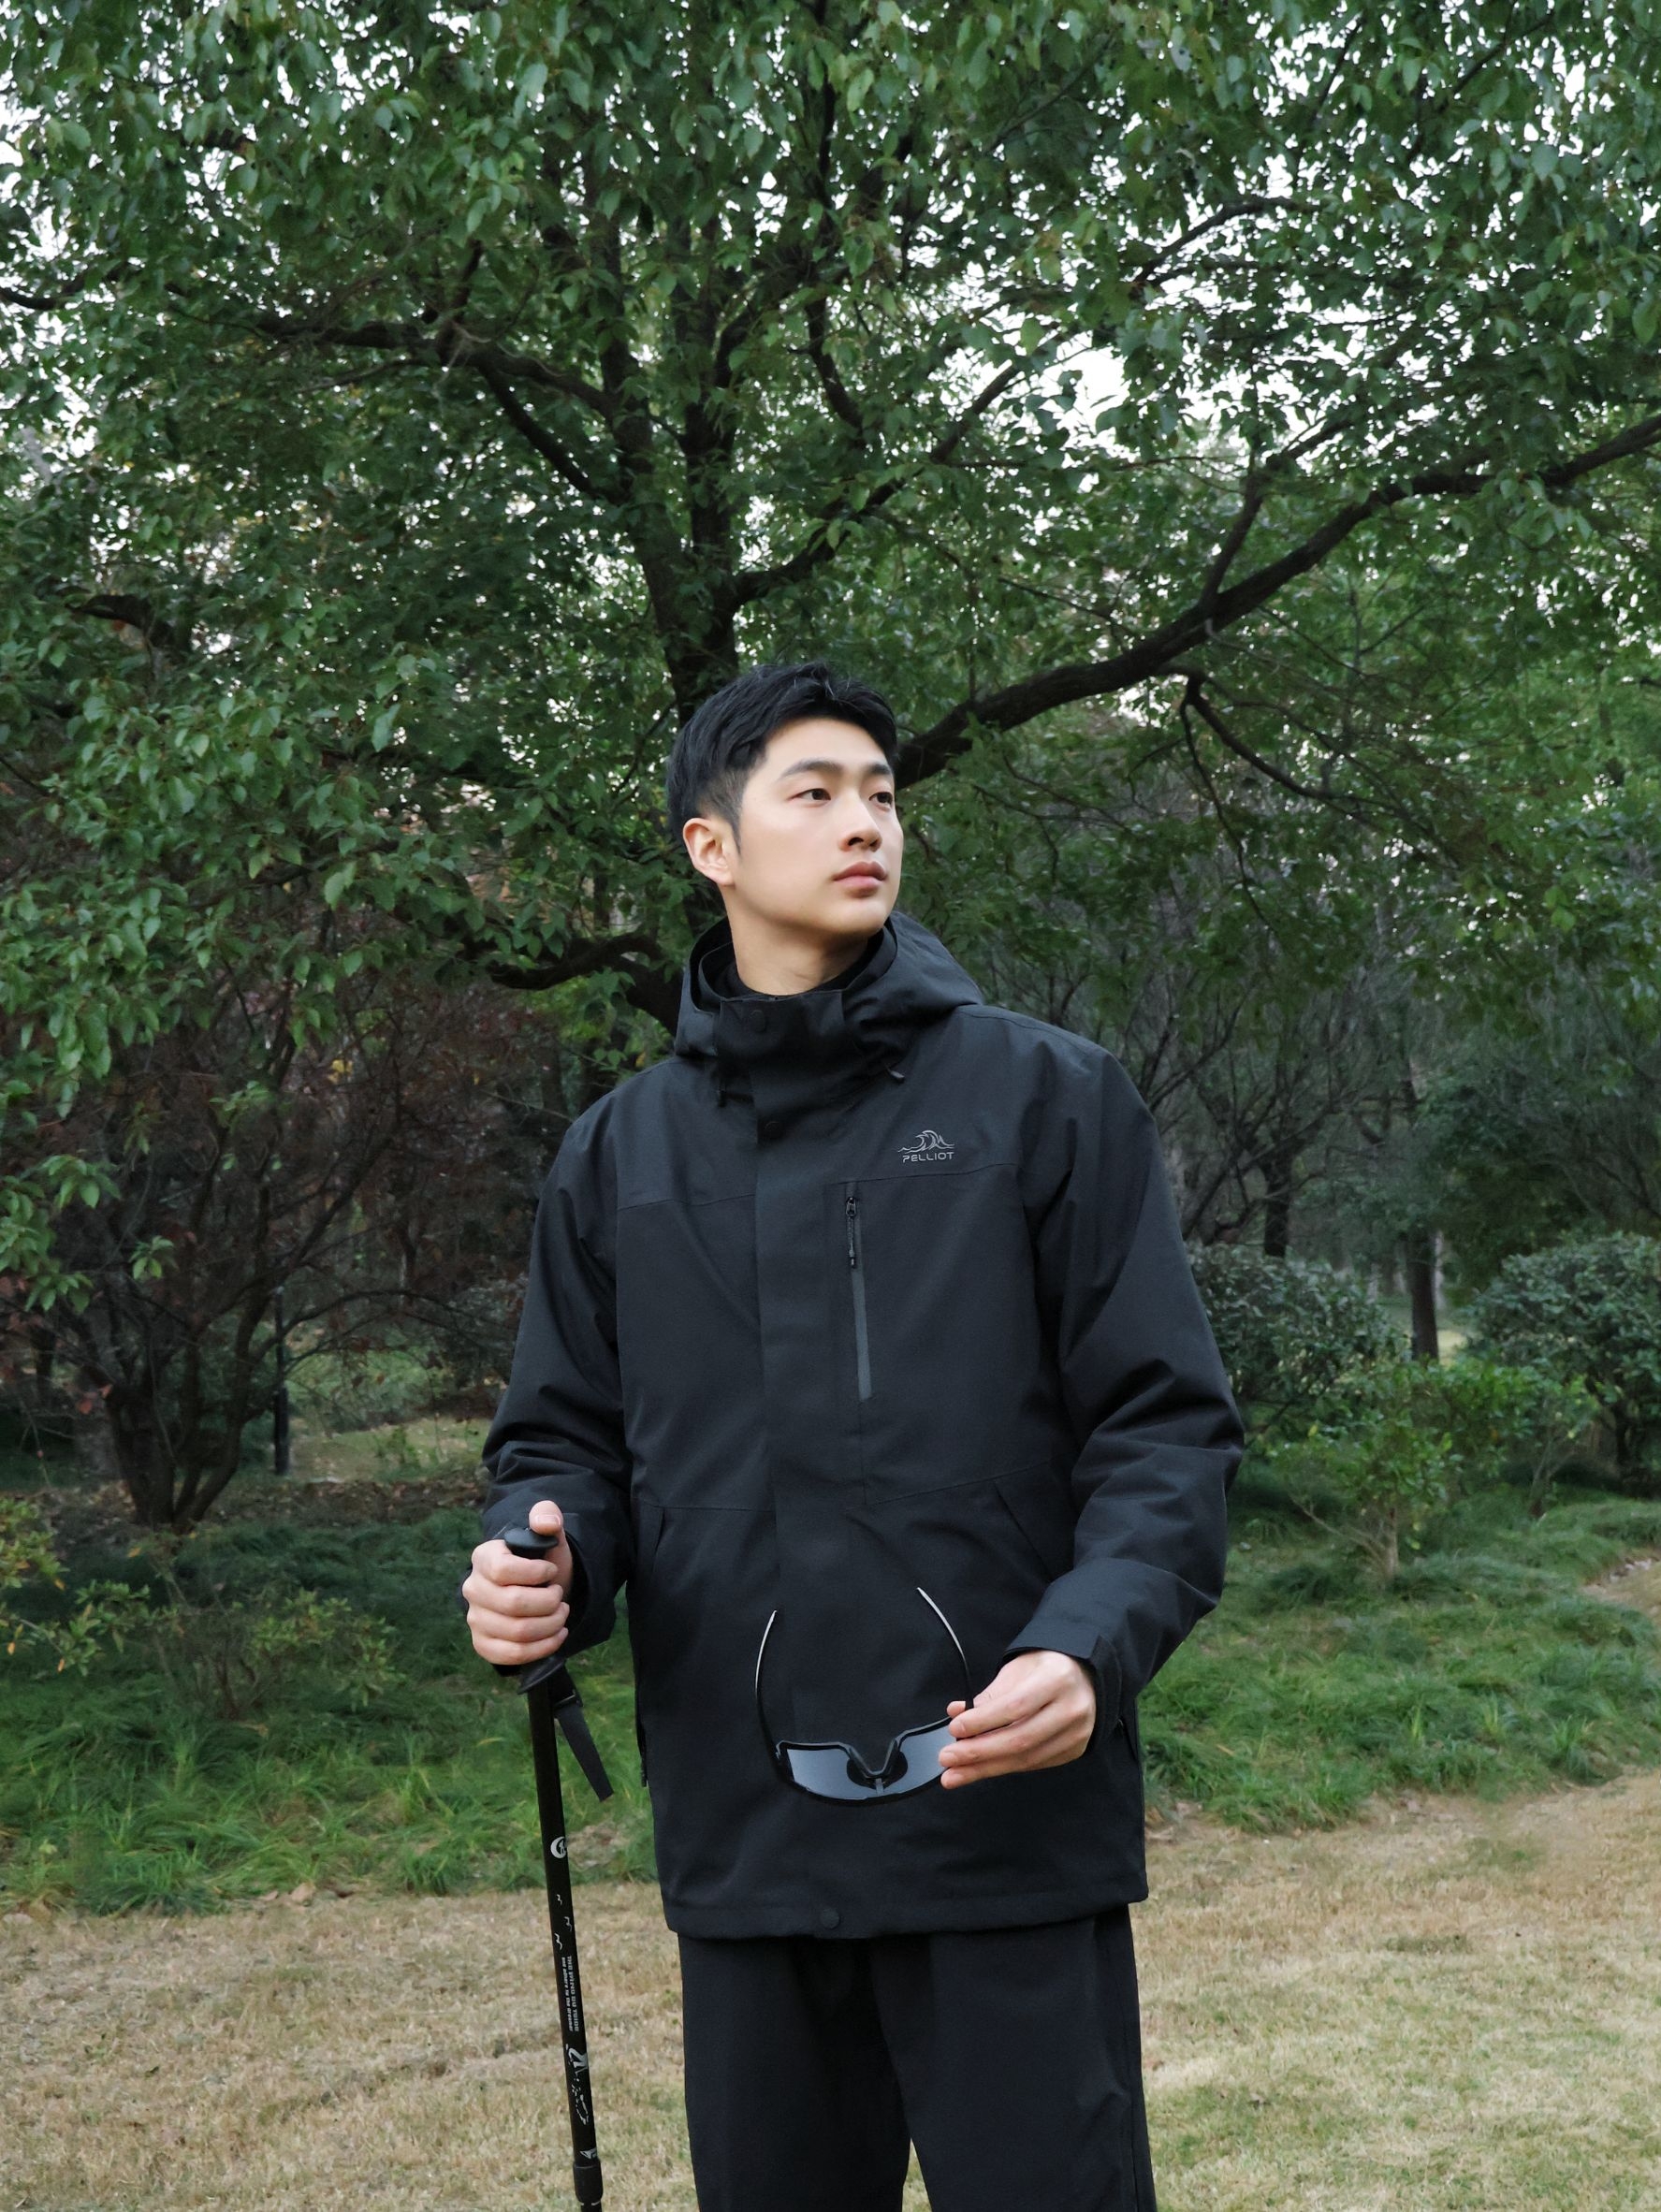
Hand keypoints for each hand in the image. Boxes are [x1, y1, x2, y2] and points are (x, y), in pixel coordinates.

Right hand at [463, 1499, 574, 1666]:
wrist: (538, 1589)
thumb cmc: (542, 1562)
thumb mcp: (549, 1536)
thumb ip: (548, 1517)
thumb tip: (545, 1522)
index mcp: (483, 1557)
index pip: (503, 1570)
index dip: (535, 1573)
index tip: (551, 1571)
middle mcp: (473, 1588)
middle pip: (513, 1604)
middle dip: (548, 1602)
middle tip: (559, 1596)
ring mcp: (475, 1619)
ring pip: (517, 1632)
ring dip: (550, 1625)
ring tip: (561, 1614)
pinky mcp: (483, 1644)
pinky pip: (511, 1655)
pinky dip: (542, 1648)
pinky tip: (556, 1636)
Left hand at [938, 1650, 1096, 1787]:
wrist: (1085, 1677)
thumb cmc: (1046, 1669)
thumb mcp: (1018, 1669)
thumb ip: (990, 1695)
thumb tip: (957, 1715)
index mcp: (1057, 1679)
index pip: (1015, 1706)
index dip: (983, 1721)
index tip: (954, 1729)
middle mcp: (1071, 1709)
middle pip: (1020, 1739)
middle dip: (979, 1752)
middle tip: (947, 1759)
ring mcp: (1077, 1733)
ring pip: (1026, 1758)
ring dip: (986, 1768)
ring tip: (956, 1773)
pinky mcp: (1074, 1751)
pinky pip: (1034, 1764)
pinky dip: (1005, 1767)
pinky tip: (983, 1768)